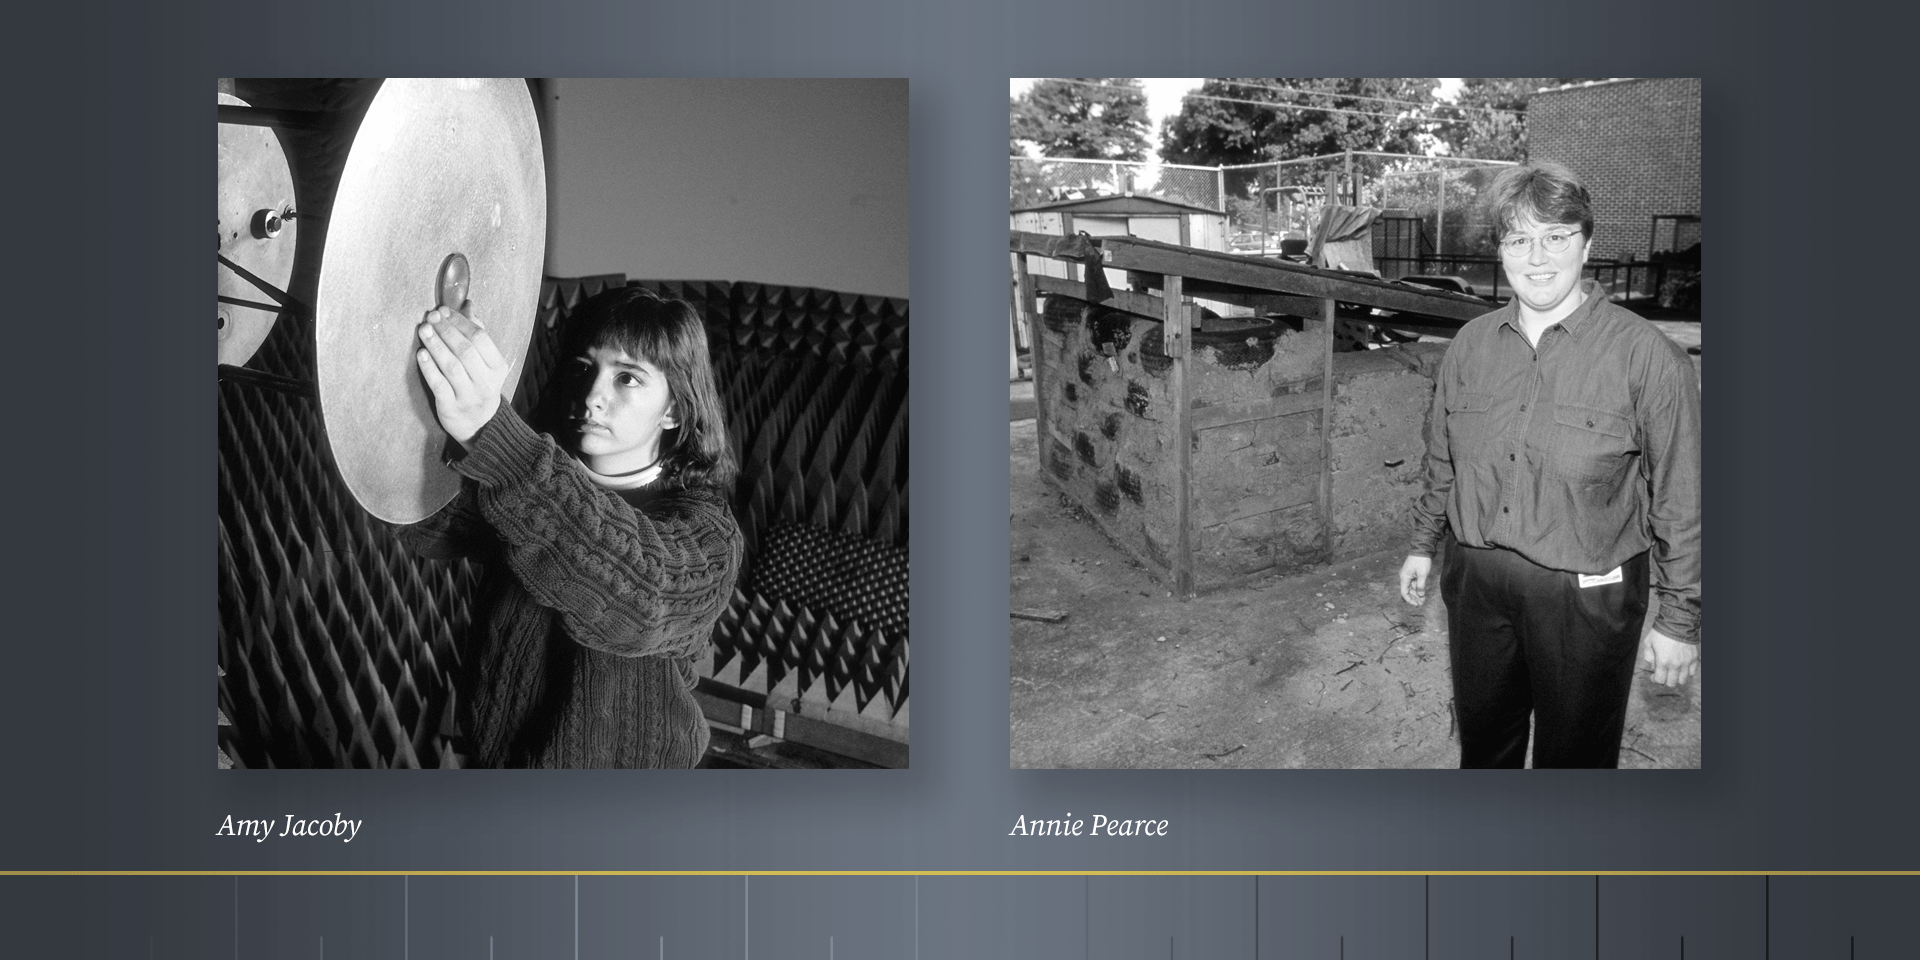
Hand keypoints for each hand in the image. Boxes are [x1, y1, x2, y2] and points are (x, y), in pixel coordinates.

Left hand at [415, 301, 511, 443]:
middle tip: (430, 317)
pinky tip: (421, 354)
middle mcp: (486, 382)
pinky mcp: (451, 407)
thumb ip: (477, 333)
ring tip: (423, 330)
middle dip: (446, 330)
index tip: (443, 310)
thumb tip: (467, 305)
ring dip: (435, 345)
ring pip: (451, 366)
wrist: (481, 425)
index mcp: (497, 367)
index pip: (480, 338)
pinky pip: (439, 385)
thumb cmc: (480, 386)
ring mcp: (469, 395)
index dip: (460, 321)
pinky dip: (429, 368)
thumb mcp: (486, 362)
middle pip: (465, 350)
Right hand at [1398, 555, 1431, 605]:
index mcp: (1404, 578)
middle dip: (1413, 598)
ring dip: (1415, 595)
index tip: (1417, 605)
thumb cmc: (1422, 561)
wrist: (1422, 548)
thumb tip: (1420, 595)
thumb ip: (1421, 585)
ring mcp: (1407, 576)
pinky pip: (1413, 584)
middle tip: (1421, 604)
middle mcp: (1404, 577)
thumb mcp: (1422, 574)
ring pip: (1410, 588)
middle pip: (1407, 592)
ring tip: (1422, 600)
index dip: (1410, 600)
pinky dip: (1417, 589)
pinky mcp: (1411, 574)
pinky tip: (1422, 594)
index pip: (1404, 593)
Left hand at [1640, 628, 1699, 686]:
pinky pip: (1692, 673)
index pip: (1660, 680)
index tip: (1653, 676)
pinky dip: (1687, 673)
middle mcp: (1675, 665)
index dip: (1655, 680)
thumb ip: (1649, 657)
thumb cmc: (1661, 632)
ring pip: (1683, 680)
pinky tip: (1682, 667)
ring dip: (1676, 678)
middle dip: (1665, 681)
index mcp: (1663, 662)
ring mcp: (1686, 662)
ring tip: (1673, 672)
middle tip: (1663, 674)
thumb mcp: (1648, 643)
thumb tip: (1653, 667)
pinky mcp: (1694, 659)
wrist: (1677, 622)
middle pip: (1672, 683)